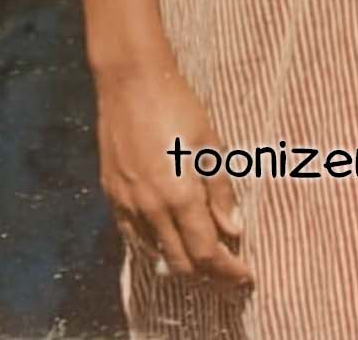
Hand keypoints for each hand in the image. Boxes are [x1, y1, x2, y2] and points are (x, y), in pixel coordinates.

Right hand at [96, 60, 253, 293]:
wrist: (130, 80)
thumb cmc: (176, 104)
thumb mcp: (208, 142)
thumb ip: (220, 190)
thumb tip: (234, 229)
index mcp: (180, 195)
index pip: (207, 253)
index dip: (229, 271)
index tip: (246, 277)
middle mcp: (151, 208)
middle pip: (182, 262)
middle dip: (209, 273)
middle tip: (229, 269)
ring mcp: (127, 203)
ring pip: (156, 254)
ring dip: (182, 261)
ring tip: (202, 254)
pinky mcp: (111, 194)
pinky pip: (134, 236)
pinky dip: (155, 246)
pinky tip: (169, 237)